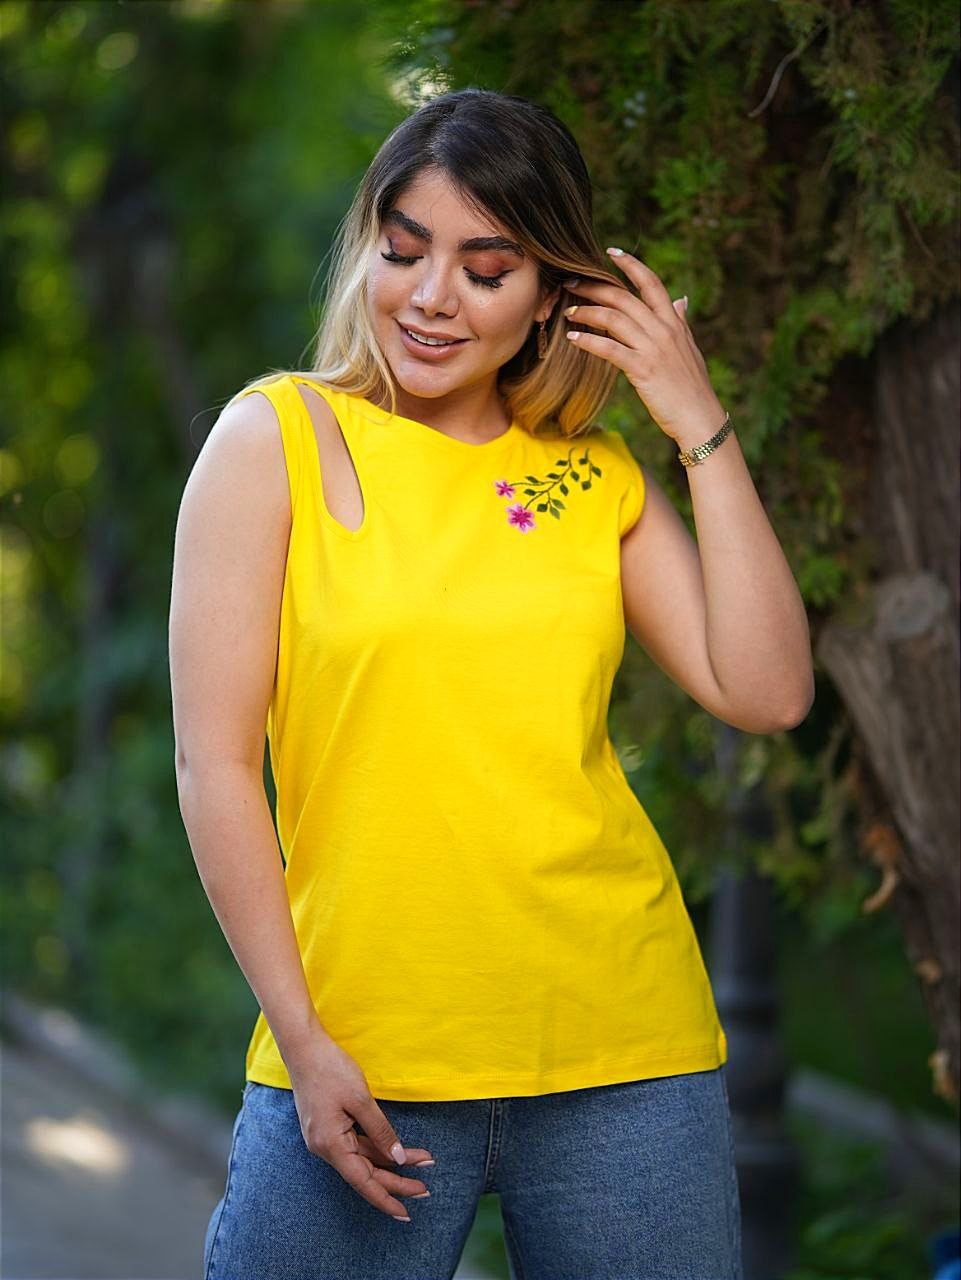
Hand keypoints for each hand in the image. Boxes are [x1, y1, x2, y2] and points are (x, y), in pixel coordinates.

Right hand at [285, 1031, 433, 1220]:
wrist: (303, 1048)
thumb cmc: (330, 1069)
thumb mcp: (360, 1099)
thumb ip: (380, 1130)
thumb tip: (396, 1158)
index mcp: (331, 1145)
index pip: (363, 1182)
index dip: (385, 1199)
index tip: (405, 1213)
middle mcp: (326, 1148)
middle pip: (365, 1173)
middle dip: (396, 1181)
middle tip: (425, 1189)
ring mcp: (325, 1138)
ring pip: (363, 1158)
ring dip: (391, 1162)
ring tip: (422, 1162)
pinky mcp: (328, 1127)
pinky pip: (356, 1144)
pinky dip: (377, 1148)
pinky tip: (396, 1150)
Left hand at [563, 249, 725, 444]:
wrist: (700, 418)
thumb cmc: (692, 387)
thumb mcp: (690, 348)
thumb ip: (681, 323)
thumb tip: (681, 300)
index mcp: (674, 323)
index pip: (651, 283)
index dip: (631, 264)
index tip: (611, 251)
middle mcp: (664, 330)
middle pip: (624, 297)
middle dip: (594, 286)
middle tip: (571, 283)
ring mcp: (653, 348)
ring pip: (613, 319)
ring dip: (586, 312)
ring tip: (567, 311)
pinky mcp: (642, 369)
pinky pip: (609, 349)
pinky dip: (588, 341)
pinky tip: (572, 338)